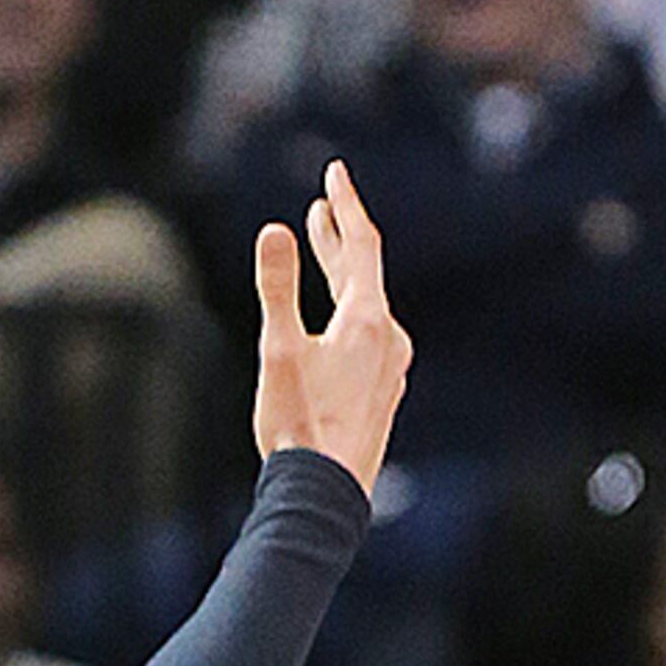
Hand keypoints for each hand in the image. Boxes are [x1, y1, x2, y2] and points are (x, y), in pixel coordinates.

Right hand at [250, 160, 409, 494]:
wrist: (326, 494)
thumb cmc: (298, 426)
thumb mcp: (278, 352)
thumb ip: (277, 289)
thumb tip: (275, 229)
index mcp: (368, 321)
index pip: (361, 245)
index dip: (345, 205)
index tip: (335, 172)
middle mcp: (389, 339)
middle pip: (364, 273)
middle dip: (338, 237)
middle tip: (321, 207)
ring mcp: (389, 367)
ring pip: (366, 304)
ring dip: (342, 274)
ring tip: (324, 254)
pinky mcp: (382, 392)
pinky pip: (369, 334)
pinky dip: (349, 309)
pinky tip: (337, 323)